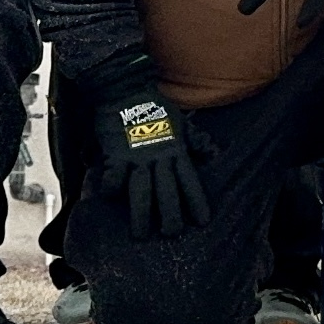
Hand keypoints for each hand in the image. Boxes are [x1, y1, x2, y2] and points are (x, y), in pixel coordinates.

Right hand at [80, 55, 210, 240]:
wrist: (125, 88)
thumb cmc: (155, 105)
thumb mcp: (181, 122)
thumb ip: (195, 140)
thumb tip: (213, 152)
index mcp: (175, 150)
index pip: (190, 181)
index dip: (197, 201)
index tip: (202, 222)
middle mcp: (158, 156)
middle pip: (167, 191)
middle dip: (170, 215)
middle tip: (171, 234)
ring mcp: (137, 156)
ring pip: (141, 190)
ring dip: (141, 213)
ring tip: (140, 235)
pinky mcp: (116, 153)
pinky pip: (114, 176)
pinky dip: (111, 188)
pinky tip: (109, 199)